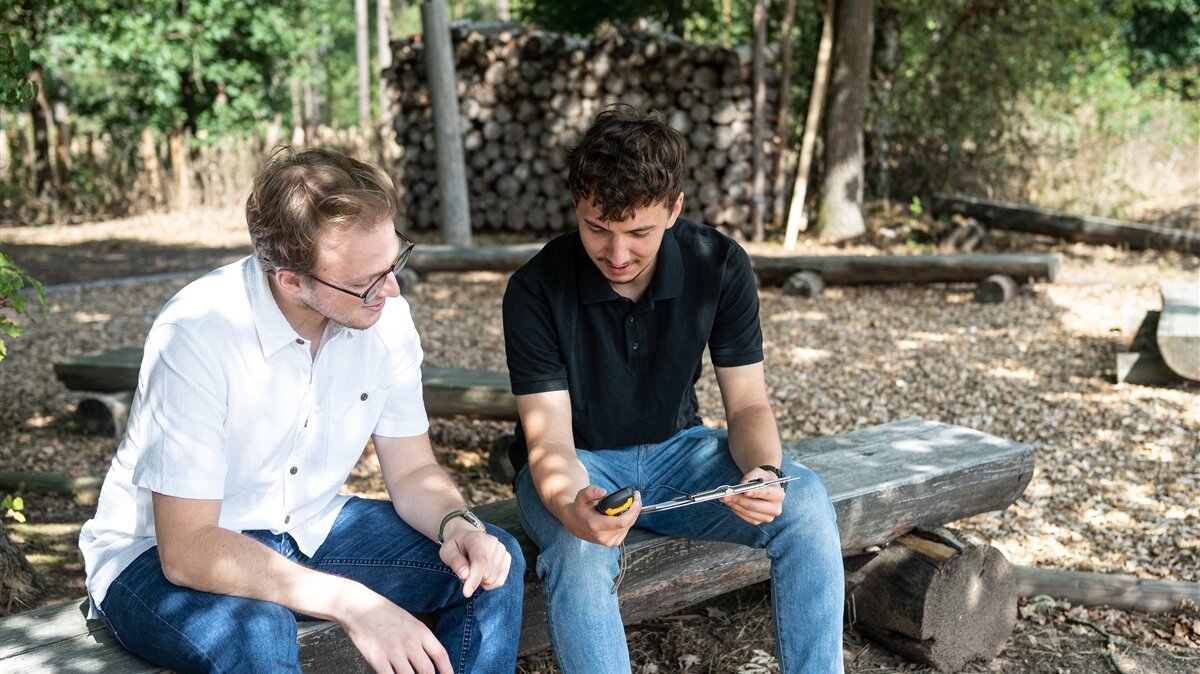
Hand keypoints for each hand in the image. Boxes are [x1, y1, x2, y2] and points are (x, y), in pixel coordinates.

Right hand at [338, 585, 452, 673]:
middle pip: (427, 671)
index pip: (441, 656)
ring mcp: (394, 651)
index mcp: (421, 631)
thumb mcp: (409, 621)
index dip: (448, 671)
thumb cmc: (383, 613)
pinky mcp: (377, 658)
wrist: (358, 606)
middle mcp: (410, 641)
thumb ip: (420, 640)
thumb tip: (429, 659)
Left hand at [439, 526, 513, 597]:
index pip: (481, 562)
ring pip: (493, 580)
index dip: (474, 579)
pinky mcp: (507, 558)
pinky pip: (500, 581)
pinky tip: (482, 574)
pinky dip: (490, 583)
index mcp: (477, 539)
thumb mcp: (447, 552)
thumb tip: (465, 575)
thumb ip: (455, 562)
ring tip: (473, 570)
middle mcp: (494, 543)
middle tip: (465, 570)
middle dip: (473, 579)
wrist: (466, 537)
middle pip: (487, 575)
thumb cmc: (455, 546)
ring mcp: (502, 550)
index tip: (466, 593)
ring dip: (481, 582)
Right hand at [563, 485, 640, 546]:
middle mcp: (603, 536)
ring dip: (633, 514)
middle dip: (635, 509)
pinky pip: (626, 531)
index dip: (633, 510)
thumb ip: (591, 491)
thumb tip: (603, 491)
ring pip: (628, 527)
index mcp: (596, 525)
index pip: (621, 522)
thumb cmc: (580, 508)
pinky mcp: (612, 543)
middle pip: (628, 523)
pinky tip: (625, 514)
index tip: (636, 498)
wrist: (575, 524)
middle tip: (636, 497)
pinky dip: (628, 521)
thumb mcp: (581, 496)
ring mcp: (608, 542)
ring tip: (631, 503)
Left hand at [720, 467, 784, 525]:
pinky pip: (746, 518)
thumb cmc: (762, 478)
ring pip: (748, 513)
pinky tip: (730, 504)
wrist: (766, 487)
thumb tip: (742, 485)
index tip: (744, 491)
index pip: (767, 493)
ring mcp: (768, 517)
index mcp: (779, 494)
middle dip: (738, 500)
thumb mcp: (758, 472)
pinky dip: (737, 510)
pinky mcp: (759, 521)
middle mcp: (775, 508)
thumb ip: (750, 477)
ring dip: (734, 505)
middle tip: (725, 495)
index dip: (755, 493)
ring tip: (724, 498)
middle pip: (754, 506)